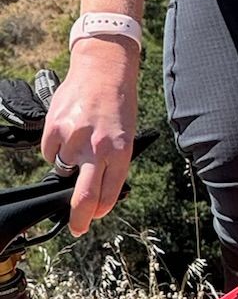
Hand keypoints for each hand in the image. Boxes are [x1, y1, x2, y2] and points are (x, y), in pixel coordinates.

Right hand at [41, 40, 140, 235]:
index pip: (108, 194)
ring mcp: (73, 139)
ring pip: (62, 169)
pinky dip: (56, 148)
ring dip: (68, 163)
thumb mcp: (126, 136)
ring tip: (80, 140)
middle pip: (84, 197)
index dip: (100, 211)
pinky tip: (68, 131)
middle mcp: (97, 148)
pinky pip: (50, 152)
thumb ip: (112, 162)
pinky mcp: (54, 129)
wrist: (103, 70)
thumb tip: (98, 189)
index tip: (94, 217)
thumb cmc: (118, 104)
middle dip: (79, 219)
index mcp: (120, 152)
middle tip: (77, 228)